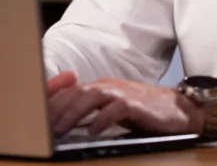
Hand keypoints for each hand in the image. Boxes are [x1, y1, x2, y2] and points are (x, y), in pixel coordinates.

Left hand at [47, 75, 203, 136]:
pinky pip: (116, 108)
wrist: (178, 109)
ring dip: (73, 113)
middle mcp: (109, 86)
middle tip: (43, 127)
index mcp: (102, 87)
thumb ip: (94, 110)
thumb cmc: (145, 111)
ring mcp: (123, 93)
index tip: (38, 118)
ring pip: (92, 97)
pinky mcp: (136, 104)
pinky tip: (93, 130)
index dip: (53, 103)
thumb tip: (68, 122)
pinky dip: (102, 119)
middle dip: (57, 109)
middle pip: (77, 92)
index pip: (71, 91)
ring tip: (60, 129)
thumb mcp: (115, 109)